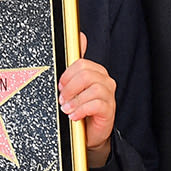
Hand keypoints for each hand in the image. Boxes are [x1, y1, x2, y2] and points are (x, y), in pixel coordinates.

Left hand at [59, 34, 116, 166]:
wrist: (87, 134)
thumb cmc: (80, 108)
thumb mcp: (75, 87)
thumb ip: (76, 65)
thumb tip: (81, 36)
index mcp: (96, 72)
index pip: (81, 63)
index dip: (67, 75)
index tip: (60, 86)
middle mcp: (105, 81)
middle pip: (86, 74)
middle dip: (70, 87)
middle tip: (62, 99)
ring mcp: (109, 95)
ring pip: (93, 88)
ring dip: (75, 100)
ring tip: (66, 109)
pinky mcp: (109, 110)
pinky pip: (96, 104)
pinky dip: (82, 109)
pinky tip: (74, 116)